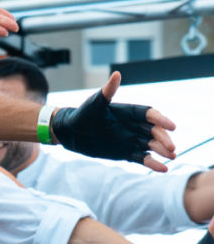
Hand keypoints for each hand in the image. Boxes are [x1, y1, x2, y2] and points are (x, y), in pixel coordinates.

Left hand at [50, 72, 175, 172]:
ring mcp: (131, 140)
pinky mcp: (126, 153)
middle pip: (154, 131)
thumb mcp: (96, 103)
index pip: (150, 115)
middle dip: (164, 138)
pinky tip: (163, 169)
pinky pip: (142, 159)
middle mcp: (134, 126)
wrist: (72, 132)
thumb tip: (116, 74)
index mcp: (130, 112)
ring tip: (172, 156)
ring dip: (162, 151)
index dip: (161, 120)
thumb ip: (108, 91)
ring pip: (151, 146)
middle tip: (171, 146)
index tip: (172, 126)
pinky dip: (152, 163)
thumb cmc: (83, 114)